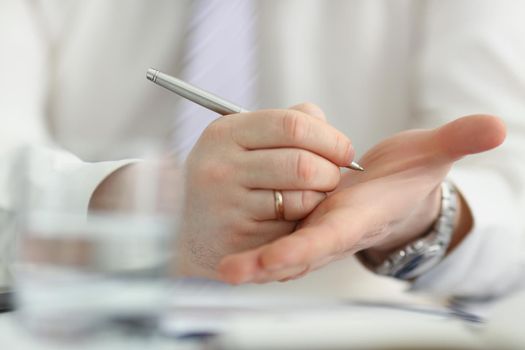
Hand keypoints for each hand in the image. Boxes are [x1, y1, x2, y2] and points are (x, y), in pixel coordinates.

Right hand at [177, 103, 355, 278]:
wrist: (192, 230)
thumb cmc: (227, 180)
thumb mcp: (241, 142)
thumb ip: (284, 124)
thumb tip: (323, 123)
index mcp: (224, 134)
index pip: (292, 124)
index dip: (329, 137)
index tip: (345, 150)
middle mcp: (220, 167)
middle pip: (302, 163)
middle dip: (331, 171)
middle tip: (331, 176)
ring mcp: (227, 205)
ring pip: (302, 198)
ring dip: (319, 197)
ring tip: (311, 194)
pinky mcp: (238, 237)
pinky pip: (291, 227)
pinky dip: (302, 221)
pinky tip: (290, 217)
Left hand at [218, 115, 505, 282]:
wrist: (393, 195)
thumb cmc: (407, 178)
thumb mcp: (431, 154)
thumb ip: (458, 141)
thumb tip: (496, 127)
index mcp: (354, 218)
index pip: (326, 236)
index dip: (300, 249)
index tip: (266, 264)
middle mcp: (328, 229)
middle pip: (295, 251)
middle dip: (265, 265)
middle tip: (227, 274)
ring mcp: (311, 230)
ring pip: (278, 247)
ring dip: (251, 261)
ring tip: (220, 272)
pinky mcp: (299, 221)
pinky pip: (271, 233)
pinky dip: (251, 243)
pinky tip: (224, 253)